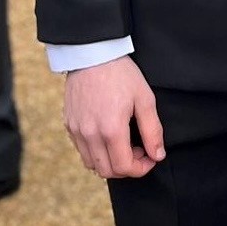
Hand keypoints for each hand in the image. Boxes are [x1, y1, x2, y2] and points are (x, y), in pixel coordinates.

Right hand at [63, 56, 164, 179]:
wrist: (93, 55)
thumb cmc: (122, 74)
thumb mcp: (145, 99)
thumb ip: (152, 131)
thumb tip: (157, 155)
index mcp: (111, 130)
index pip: (124, 168)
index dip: (140, 169)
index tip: (150, 158)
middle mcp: (90, 134)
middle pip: (107, 171)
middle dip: (126, 167)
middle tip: (138, 150)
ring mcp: (76, 130)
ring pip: (91, 164)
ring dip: (110, 162)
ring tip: (123, 143)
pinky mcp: (69, 125)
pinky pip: (81, 150)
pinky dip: (96, 152)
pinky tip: (108, 136)